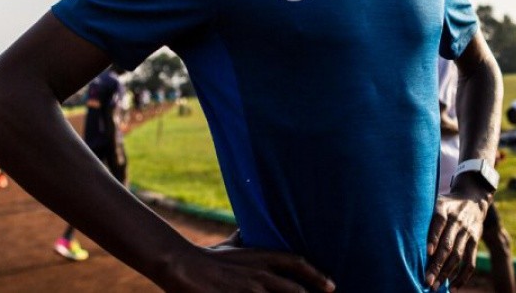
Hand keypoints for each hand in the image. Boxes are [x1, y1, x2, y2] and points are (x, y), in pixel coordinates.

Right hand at [167, 243, 335, 292]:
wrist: (183, 265)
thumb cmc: (209, 256)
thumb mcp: (232, 244)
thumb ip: (245, 239)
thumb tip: (247, 228)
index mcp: (262, 257)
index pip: (297, 263)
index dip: (317, 274)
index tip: (332, 285)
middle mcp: (260, 273)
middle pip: (294, 290)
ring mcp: (248, 290)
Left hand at [425, 177, 490, 290]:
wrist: (473, 198)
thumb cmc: (446, 204)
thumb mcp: (435, 202)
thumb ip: (425, 215)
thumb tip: (403, 233)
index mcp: (444, 209)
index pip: (439, 222)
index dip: (434, 237)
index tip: (428, 252)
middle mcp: (457, 220)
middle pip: (448, 245)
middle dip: (437, 264)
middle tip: (427, 280)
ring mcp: (467, 232)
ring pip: (458, 256)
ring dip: (447, 273)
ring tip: (436, 286)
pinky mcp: (475, 241)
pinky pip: (470, 262)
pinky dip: (463, 276)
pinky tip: (453, 287)